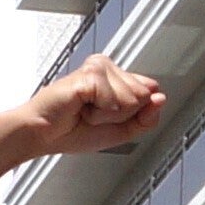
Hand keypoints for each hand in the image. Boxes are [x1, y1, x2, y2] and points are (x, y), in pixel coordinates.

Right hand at [2, 58, 166, 160]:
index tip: (109, 117)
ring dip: (109, 115)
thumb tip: (160, 98)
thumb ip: (146, 118)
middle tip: (94, 115)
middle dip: (121, 116)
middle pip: (143, 96)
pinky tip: (81, 108)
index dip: (134, 114)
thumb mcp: (122, 131)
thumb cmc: (74, 131)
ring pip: (131, 98)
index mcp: (118, 77)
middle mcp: (109, 68)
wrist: (43, 135)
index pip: (150, 92)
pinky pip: (114, 100)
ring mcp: (99, 68)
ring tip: (86, 112)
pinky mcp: (90, 74)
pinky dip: (99, 113)